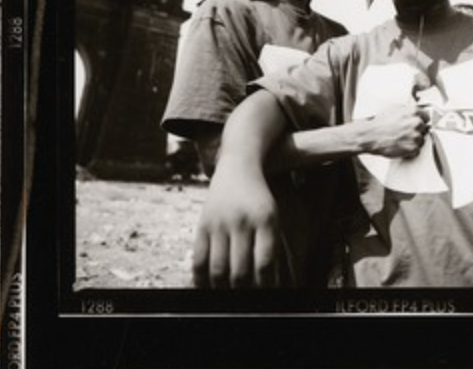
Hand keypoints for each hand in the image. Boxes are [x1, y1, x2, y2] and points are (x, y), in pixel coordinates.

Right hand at [192, 163, 280, 287]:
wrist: (238, 168)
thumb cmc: (259, 202)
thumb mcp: (273, 219)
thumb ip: (272, 250)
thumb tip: (272, 286)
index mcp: (265, 220)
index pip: (264, 263)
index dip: (265, 286)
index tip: (266, 298)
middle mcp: (241, 221)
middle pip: (240, 270)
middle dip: (244, 292)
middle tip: (246, 303)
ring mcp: (219, 223)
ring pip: (218, 270)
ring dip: (223, 290)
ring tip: (229, 298)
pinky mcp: (202, 225)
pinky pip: (199, 260)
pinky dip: (202, 280)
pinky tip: (207, 289)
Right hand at [355, 101, 429, 158]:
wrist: (372, 136)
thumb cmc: (380, 123)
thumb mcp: (394, 109)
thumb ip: (407, 110)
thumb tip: (414, 112)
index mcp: (413, 112)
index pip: (426, 116)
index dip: (421, 120)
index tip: (418, 124)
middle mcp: (416, 123)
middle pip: (424, 128)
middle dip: (417, 131)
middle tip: (406, 132)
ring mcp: (416, 136)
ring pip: (421, 140)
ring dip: (414, 141)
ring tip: (402, 139)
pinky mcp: (413, 148)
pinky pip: (416, 150)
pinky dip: (410, 150)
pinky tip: (402, 146)